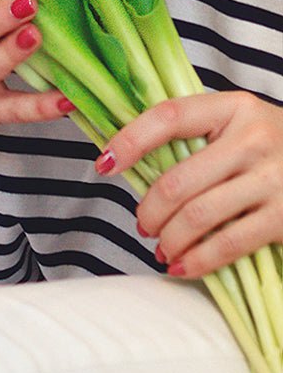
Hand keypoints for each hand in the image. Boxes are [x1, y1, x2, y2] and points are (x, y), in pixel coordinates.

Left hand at [99, 91, 282, 277]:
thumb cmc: (270, 143)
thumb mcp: (238, 122)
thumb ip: (197, 134)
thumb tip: (133, 162)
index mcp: (233, 107)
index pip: (170, 117)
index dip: (131, 140)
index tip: (105, 163)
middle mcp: (253, 139)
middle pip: (180, 179)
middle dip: (151, 208)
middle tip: (142, 223)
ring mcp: (272, 179)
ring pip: (200, 215)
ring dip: (170, 237)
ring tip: (160, 246)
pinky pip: (230, 243)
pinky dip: (199, 260)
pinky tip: (183, 266)